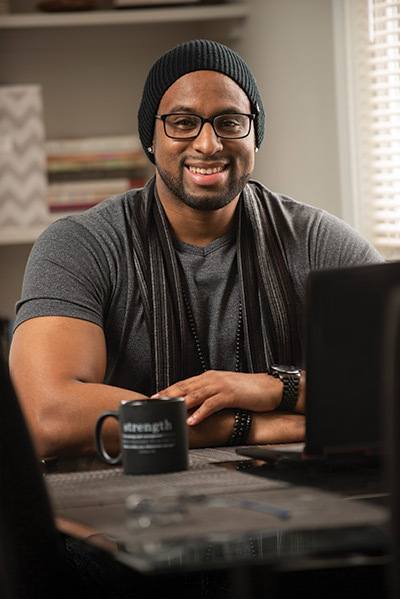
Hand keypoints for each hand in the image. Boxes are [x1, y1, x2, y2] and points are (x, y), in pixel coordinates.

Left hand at [151, 370, 283, 425]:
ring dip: (180, 403)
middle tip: (153, 404)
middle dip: (167, 396)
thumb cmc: (249, 391)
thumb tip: (194, 406)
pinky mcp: (231, 395)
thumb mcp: (225, 390)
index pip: (184, 383)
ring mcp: (221, 385)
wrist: (271, 388)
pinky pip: (212, 404)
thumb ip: (209, 395)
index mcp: (209, 377)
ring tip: (168, 411)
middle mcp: (212, 378)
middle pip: (185, 387)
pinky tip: (192, 420)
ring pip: (195, 394)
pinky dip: (201, 412)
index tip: (154, 398)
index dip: (168, 390)